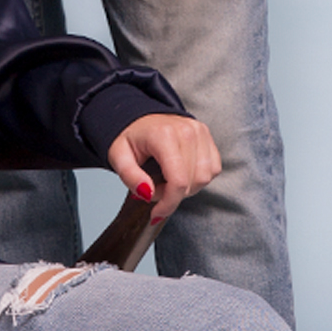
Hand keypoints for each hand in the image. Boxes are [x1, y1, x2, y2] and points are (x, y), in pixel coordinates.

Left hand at [106, 114, 220, 225]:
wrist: (139, 117)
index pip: (178, 181)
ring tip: (167, 181)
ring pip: (205, 178)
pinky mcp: (207, 136)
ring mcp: (200, 132)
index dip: (169, 204)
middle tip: (155, 189)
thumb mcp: (118, 156)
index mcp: (164, 135)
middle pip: (192, 182)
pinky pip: (213, 168)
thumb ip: (130, 176)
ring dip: (187, 188)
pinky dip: (198, 178)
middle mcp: (187, 131)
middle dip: (173, 195)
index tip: (156, 213)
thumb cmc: (130, 136)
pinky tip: (181, 173)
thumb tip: (147, 193)